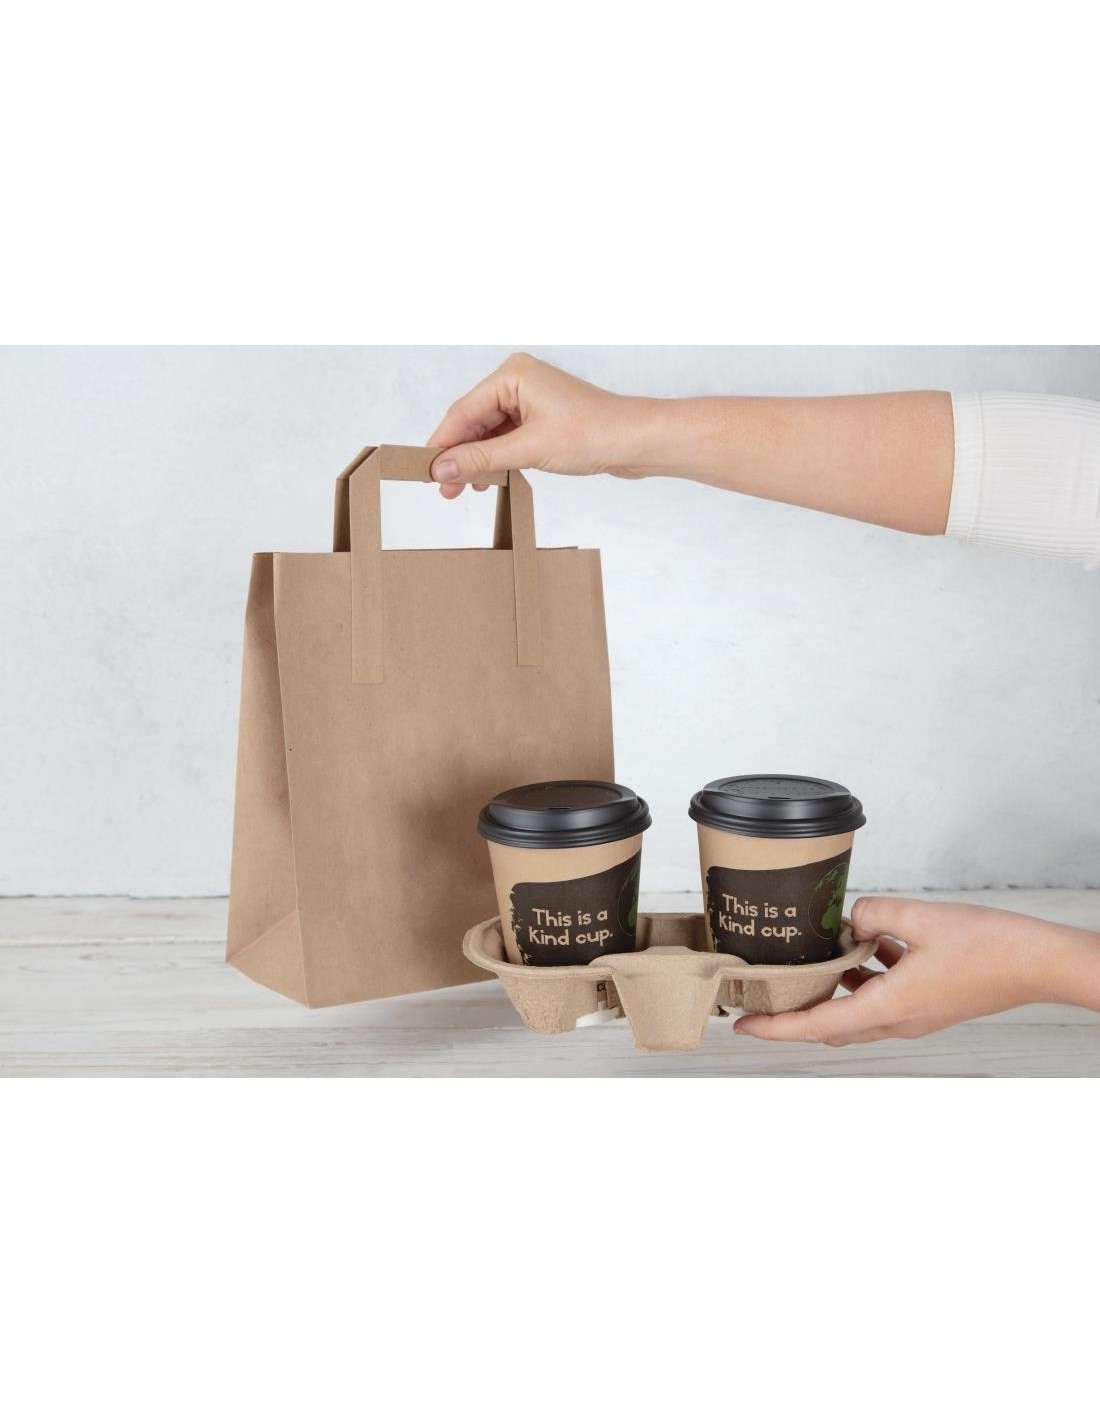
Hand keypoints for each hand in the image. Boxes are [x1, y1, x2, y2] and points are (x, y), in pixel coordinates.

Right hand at [426, 352, 650, 498]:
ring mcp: (530, 399)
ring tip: (463, 490)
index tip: (424, 471)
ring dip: (477, 461)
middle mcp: (518, 380)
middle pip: (473, 422)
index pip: (463, 412)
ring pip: (489, 433)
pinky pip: (506, 438)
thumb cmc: (594, 433)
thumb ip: (482, 459)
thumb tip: (442, 468)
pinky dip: (496, 459)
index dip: (442, 444)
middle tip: (443, 489)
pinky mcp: (541, 418)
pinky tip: (489, 479)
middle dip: (458, 456)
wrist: (637, 441)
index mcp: (512, 374)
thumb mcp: (529, 450)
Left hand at [733, 897, 1099, 1045]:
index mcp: (889, 1007)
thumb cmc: (990, 946)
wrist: (1038, 962)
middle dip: (794, 1012)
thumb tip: (851, 919)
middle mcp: (898, 1020)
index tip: (743, 1025)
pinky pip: (883, 995)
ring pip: (857, 1009)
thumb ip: (873, 914)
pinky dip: (866, 976)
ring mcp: (915, 1015)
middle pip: (831, 1023)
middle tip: (763, 996)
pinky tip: (867, 943)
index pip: (817, 1024)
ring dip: (833, 990)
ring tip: (807, 964)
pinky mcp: (928, 1003)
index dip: (776, 1027)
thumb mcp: (919, 916)